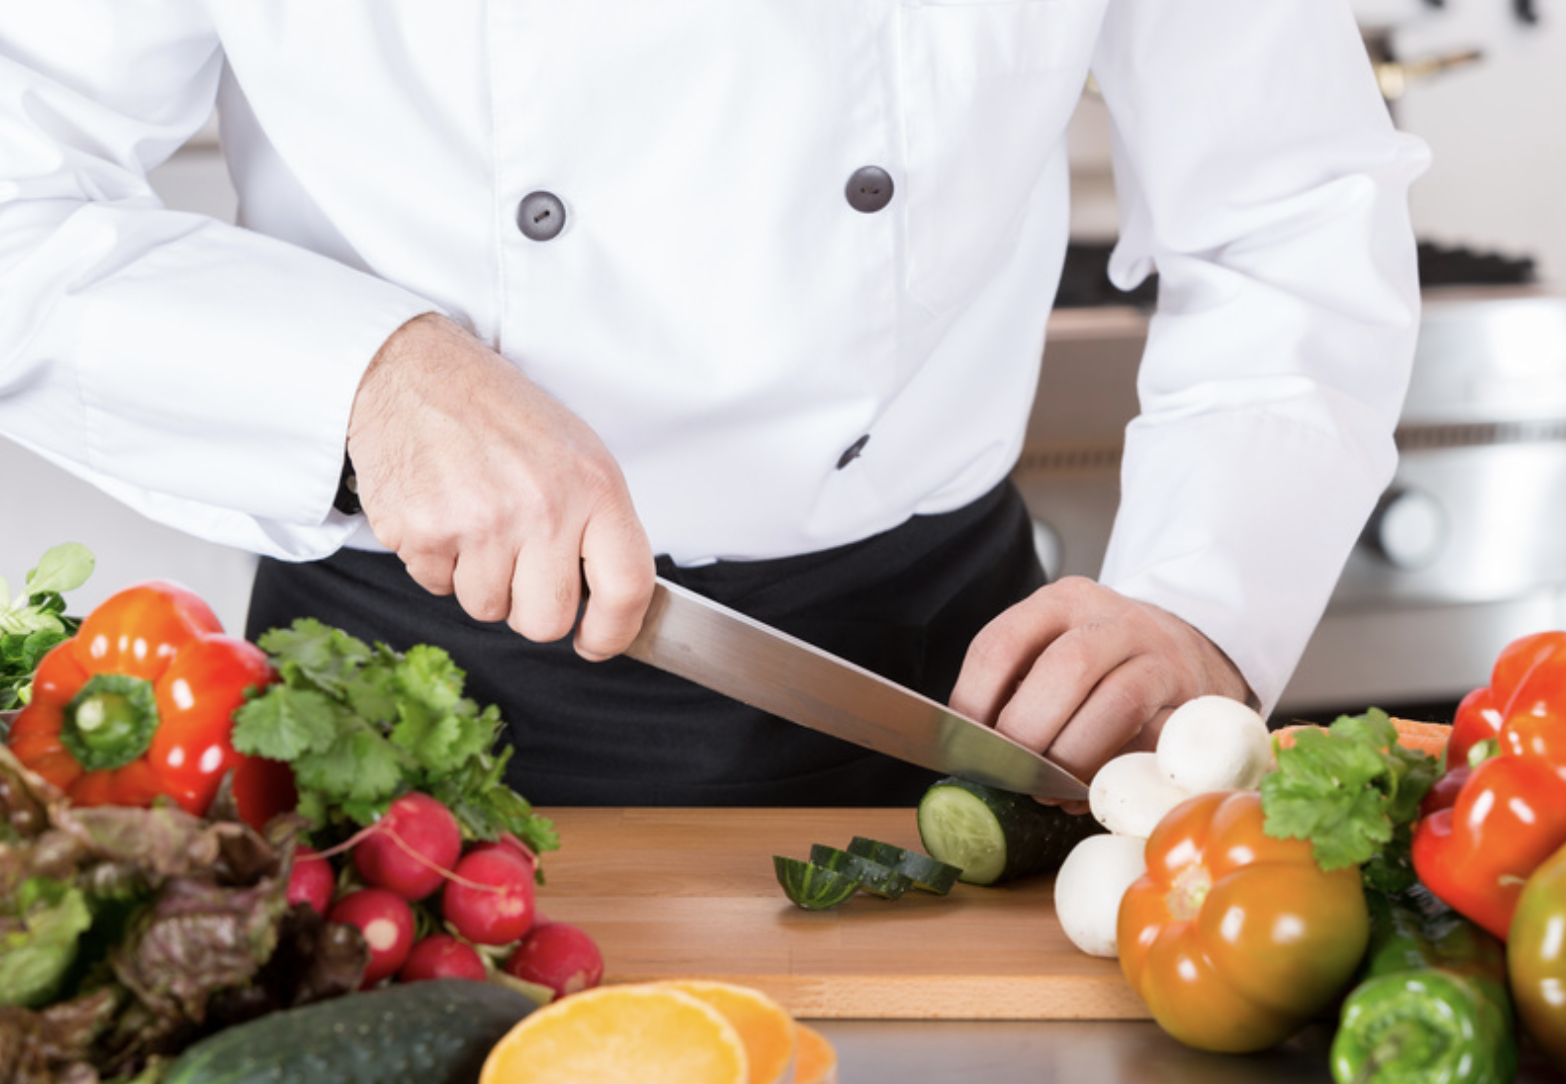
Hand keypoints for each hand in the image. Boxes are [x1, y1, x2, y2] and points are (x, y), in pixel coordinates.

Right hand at [345, 314, 654, 658]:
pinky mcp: (424, 534)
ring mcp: (481, 524)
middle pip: (547, 621)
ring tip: (477, 520)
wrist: (414, 372)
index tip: (597, 641)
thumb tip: (609, 599)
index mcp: (594, 486)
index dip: (615, 632)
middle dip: (531, 606)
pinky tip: (442, 512)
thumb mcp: (576, 453)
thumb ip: (598, 524)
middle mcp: (543, 508)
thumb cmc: (499, 413)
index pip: (627, 586)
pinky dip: (437, 562)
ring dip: (481, 580)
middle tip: (519, 562)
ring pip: (488, 609)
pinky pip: (438, 588)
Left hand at [949, 576, 1252, 790]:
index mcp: (1060, 602)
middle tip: (1012, 774)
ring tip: (1050, 792)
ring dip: (1076, 756)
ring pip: (1118, 701)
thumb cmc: (1102, 664)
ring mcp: (1159, 653)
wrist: (1189, 651)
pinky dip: (1118, 770)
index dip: (975, 702)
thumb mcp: (1055, 651)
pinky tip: (1090, 792)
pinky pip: (1157, 737)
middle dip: (1030, 730)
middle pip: (1065, 668)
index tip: (964, 748)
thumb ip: (1018, 689)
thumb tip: (973, 755)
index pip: (1002, 644)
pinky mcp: (1193, 695)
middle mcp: (1111, 618)